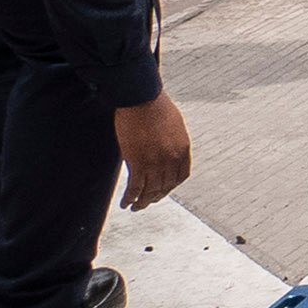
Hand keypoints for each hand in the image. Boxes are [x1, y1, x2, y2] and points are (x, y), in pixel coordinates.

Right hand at [113, 93, 192, 209]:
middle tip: (147, 202)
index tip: (164, 190)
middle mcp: (171, 159)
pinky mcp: (137, 162)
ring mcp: (155, 162)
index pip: (181, 176)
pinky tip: (125, 203)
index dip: (171, 186)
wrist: (142, 99)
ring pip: (150, 190)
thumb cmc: (155, 106)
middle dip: (156, 196)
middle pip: (165, 186)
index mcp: (183, 149)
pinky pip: (135, 188)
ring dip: (142, 202)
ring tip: (135, 207)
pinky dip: (130, 198)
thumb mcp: (174, 125)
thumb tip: (166, 149)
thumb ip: (172, 141)